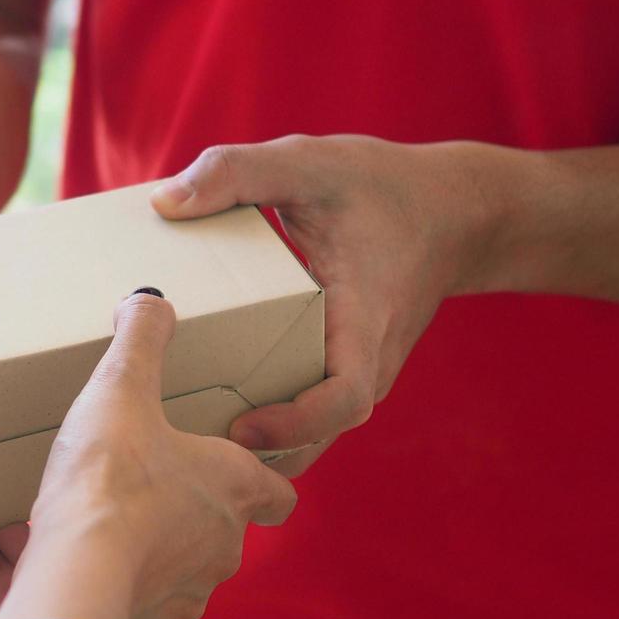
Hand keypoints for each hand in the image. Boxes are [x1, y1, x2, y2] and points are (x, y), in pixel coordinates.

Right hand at [0, 291, 296, 618]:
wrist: (76, 572)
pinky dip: (127, 598)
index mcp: (233, 486)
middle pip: (227, 531)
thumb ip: (141, 340)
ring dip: (158, 557)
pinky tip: (91, 576)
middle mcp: (226, 546)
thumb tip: (150, 301)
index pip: (278, 489)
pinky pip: (147, 613)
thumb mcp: (120, 389)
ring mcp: (192, 594)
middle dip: (193, 515)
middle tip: (149, 494)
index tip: (241, 470)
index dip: (263, 478)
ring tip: (111, 536)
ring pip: (186, 575)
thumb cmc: (109, 479)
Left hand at [151, 135, 503, 474]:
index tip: (241, 427)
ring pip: (311, 437)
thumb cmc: (383, 187)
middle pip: (317, 438)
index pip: (343, 400)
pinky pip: (310, 419)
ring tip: (188, 444)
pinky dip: (269, 428)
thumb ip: (236, 172)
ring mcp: (360, 374)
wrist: (455, 211)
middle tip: (186, 449)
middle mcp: (368, 363)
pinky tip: (210, 417)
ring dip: (260, 451)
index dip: (294, 424)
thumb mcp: (308, 164)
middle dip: (259, 454)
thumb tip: (163, 203)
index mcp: (364, 323)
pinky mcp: (346, 373)